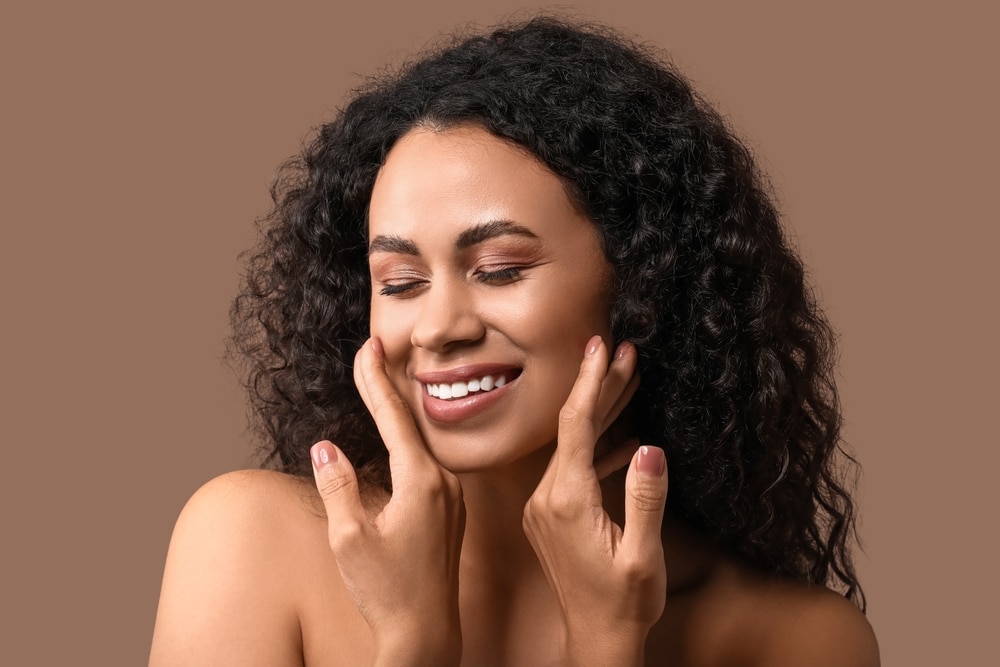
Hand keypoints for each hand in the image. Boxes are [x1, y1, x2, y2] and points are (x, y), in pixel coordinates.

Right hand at [310, 338, 464, 665]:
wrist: (427, 631)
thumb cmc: (387, 590)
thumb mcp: (349, 538)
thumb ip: (338, 485)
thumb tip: (325, 446)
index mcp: (421, 483)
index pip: (394, 419)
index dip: (376, 382)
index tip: (367, 350)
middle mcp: (444, 482)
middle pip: (411, 423)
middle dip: (389, 386)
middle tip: (373, 351)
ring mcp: (452, 496)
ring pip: (421, 442)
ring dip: (399, 413)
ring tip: (382, 379)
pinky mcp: (451, 509)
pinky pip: (427, 462)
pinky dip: (409, 439)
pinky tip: (399, 431)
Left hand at [522, 336, 667, 665]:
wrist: (596, 639)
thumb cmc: (624, 602)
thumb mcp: (643, 555)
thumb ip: (645, 500)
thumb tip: (649, 449)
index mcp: (566, 502)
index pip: (575, 427)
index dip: (590, 383)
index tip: (601, 347)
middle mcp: (547, 498)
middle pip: (572, 428)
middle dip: (599, 388)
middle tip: (624, 351)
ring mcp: (545, 507)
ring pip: (572, 445)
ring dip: (600, 414)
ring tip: (629, 379)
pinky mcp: (551, 515)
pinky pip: (573, 467)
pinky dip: (598, 447)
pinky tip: (625, 435)